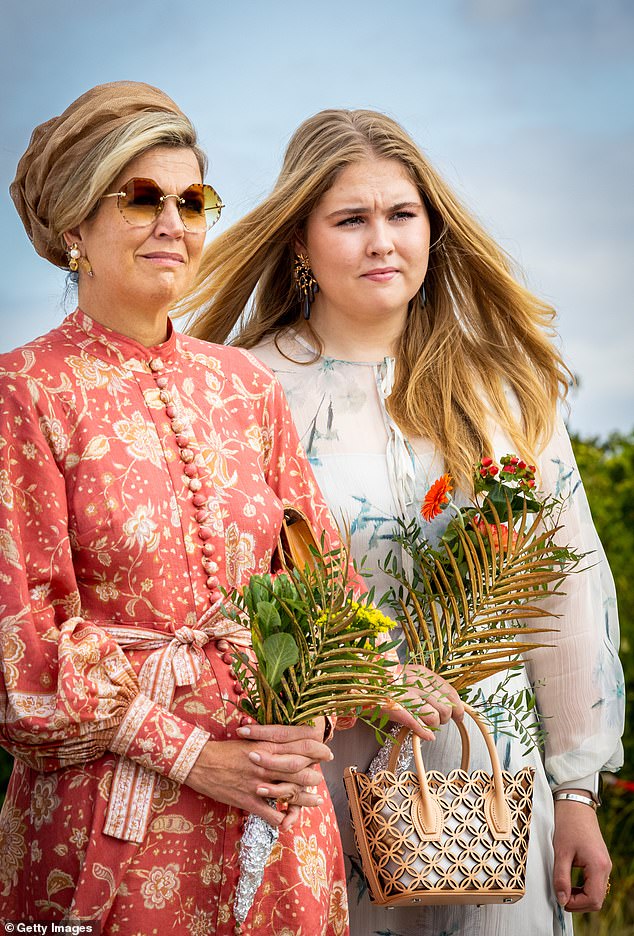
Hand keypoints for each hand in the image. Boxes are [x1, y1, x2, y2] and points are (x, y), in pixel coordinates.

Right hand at [184, 721, 331, 831]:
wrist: (200, 762)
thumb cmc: (224, 749)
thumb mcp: (250, 740)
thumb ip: (270, 742)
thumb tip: (288, 743)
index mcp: (267, 746)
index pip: (301, 745)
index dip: (318, 749)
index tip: (326, 753)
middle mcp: (266, 763)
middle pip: (300, 770)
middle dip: (315, 776)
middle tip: (321, 779)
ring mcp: (257, 783)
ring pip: (289, 793)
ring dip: (305, 800)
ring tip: (316, 801)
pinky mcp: (247, 800)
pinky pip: (270, 813)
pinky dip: (281, 819)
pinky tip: (288, 821)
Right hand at [380, 665, 463, 739]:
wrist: (359, 684)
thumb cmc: (385, 684)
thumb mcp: (410, 680)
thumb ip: (429, 689)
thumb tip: (451, 705)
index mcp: (421, 673)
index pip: (450, 692)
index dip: (458, 707)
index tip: (458, 716)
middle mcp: (415, 682)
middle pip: (445, 707)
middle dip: (444, 718)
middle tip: (436, 721)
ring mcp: (405, 694)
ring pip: (433, 717)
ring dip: (432, 725)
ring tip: (425, 724)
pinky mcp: (396, 708)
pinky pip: (418, 724)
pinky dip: (424, 732)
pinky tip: (426, 735)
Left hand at [553, 796, 611, 911]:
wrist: (575, 803)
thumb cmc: (567, 823)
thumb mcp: (560, 852)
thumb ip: (561, 878)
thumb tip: (561, 899)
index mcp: (598, 866)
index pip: (593, 899)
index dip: (576, 904)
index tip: (560, 899)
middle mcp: (605, 867)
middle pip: (597, 899)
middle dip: (578, 902)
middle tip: (560, 895)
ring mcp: (604, 864)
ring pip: (596, 892)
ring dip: (580, 895)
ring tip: (563, 888)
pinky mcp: (599, 861)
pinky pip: (594, 882)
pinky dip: (583, 887)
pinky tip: (569, 881)